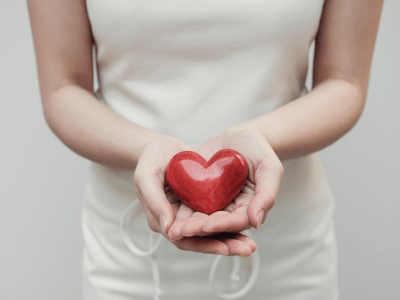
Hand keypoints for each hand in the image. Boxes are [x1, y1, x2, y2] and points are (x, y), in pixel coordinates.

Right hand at [134, 135, 256, 255]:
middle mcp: (176, 221)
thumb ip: (154, 201)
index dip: (204, 244)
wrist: (162, 147)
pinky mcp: (200, 205)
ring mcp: (189, 214)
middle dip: (224, 245)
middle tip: (247, 250)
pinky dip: (230, 223)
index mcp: (161, 220)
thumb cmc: (150, 159)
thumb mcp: (146, 176)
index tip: (224, 247)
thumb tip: (168, 228)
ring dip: (231, 238)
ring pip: (211, 232)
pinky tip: (247, 224)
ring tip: (251, 245)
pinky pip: (216, 217)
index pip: (184, 239)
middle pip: (201, 240)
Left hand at [168, 125, 283, 239]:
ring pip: (200, 217)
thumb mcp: (270, 168)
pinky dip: (181, 210)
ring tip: (173, 228)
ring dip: (187, 224)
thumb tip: (256, 223)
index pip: (236, 222)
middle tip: (181, 232)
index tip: (207, 226)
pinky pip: (190, 202)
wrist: (241, 135)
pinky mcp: (201, 192)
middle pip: (215, 223)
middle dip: (198, 229)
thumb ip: (266, 194)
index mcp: (249, 207)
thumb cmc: (260, 149)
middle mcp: (231, 209)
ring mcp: (215, 201)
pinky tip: (169, 214)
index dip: (222, 225)